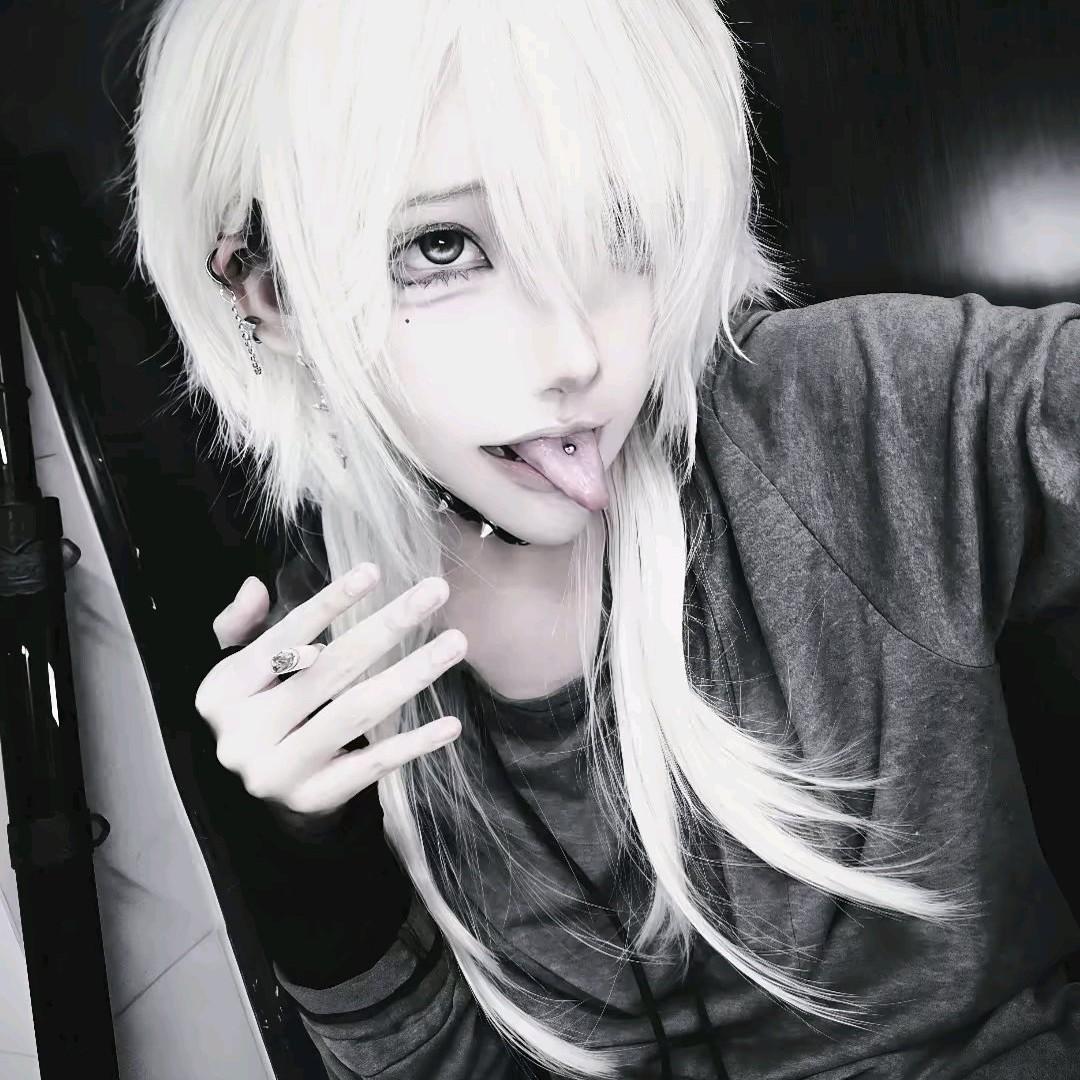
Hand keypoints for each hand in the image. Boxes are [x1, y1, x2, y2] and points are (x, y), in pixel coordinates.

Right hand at [196, 564, 466, 830]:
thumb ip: (242, 625)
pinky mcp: (315, 798)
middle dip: (387, 627)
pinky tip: (450, 723)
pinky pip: (373, 765)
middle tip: (435, 591)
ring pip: (356, 712)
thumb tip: (254, 585)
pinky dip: (413, 744)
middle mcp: (245, 734)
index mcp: (223, 693)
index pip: (282, 639)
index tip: (373, 571)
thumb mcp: (240, 667)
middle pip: (330, 670)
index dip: (328, 604)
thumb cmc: (258, 710)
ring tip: (455, 643)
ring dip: (411, 674)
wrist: (258, 793)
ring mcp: (280, 771)